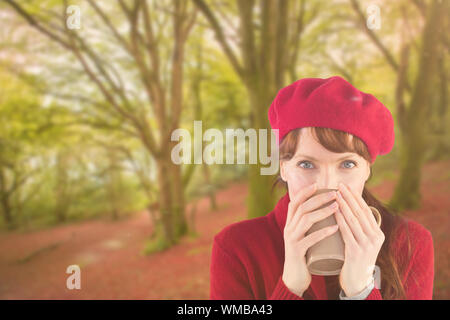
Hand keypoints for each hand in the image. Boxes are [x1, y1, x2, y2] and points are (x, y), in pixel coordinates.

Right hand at [282, 183, 339, 296]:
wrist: (294, 277)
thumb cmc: (304, 255)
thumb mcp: (304, 236)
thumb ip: (310, 225)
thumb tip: (325, 210)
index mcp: (290, 224)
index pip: (294, 203)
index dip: (305, 192)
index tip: (318, 185)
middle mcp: (289, 229)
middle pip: (302, 208)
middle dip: (319, 198)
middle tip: (335, 194)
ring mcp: (292, 240)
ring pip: (306, 220)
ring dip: (323, 211)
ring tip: (337, 207)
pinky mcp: (297, 251)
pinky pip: (310, 239)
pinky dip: (323, 232)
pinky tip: (335, 228)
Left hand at [334, 182, 384, 296]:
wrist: (356, 281)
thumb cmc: (355, 259)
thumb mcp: (362, 242)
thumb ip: (359, 228)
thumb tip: (350, 209)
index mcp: (378, 234)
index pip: (366, 211)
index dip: (356, 197)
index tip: (347, 186)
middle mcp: (375, 238)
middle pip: (360, 213)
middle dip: (349, 197)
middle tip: (339, 185)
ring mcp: (366, 246)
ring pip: (354, 221)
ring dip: (343, 205)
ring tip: (334, 194)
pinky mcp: (356, 252)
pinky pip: (347, 232)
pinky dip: (340, 220)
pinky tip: (334, 211)